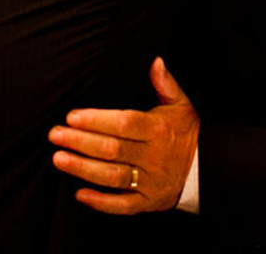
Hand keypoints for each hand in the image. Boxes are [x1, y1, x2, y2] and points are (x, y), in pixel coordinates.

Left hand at [48, 57, 198, 213]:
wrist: (210, 168)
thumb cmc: (187, 132)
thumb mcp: (181, 104)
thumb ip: (165, 83)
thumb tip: (156, 60)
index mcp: (159, 129)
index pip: (124, 123)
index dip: (97, 120)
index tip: (72, 116)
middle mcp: (154, 156)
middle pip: (112, 149)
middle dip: (81, 142)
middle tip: (55, 135)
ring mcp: (151, 181)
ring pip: (113, 177)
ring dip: (84, 169)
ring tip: (59, 159)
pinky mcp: (148, 202)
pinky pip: (123, 205)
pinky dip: (102, 203)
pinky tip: (80, 194)